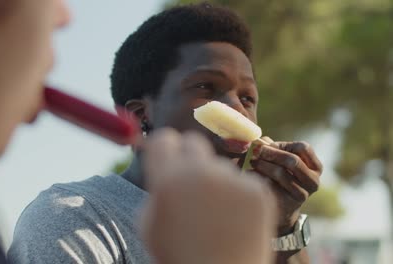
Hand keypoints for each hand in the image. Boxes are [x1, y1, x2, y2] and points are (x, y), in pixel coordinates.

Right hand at [141, 128, 275, 263]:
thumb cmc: (179, 256)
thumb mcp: (149, 225)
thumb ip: (157, 188)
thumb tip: (166, 165)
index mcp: (168, 180)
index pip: (164, 139)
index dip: (165, 149)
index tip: (168, 157)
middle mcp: (200, 172)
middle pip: (194, 142)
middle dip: (190, 157)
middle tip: (193, 181)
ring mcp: (232, 180)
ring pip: (220, 166)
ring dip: (217, 182)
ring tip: (217, 217)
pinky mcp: (258, 191)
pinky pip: (243, 181)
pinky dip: (239, 196)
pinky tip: (236, 221)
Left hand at [250, 137, 322, 234]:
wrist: (281, 206)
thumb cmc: (281, 176)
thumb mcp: (282, 161)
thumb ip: (274, 148)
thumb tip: (260, 141)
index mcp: (315, 167)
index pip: (304, 148)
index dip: (284, 144)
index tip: (268, 145)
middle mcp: (313, 181)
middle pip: (292, 160)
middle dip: (271, 153)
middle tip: (256, 151)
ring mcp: (303, 194)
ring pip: (281, 173)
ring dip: (262, 164)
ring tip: (252, 162)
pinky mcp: (288, 204)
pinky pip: (271, 186)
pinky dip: (259, 178)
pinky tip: (251, 174)